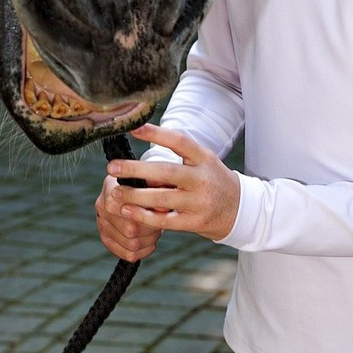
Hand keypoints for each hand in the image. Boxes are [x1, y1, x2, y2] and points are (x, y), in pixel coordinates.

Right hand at [95, 173, 163, 261]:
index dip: (150, 214)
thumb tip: (163, 208)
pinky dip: (143, 251)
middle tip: (160, 222)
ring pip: (131, 244)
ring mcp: (102, 224)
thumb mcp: (150, 179)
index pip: (130, 210)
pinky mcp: (106, 238)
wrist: (128, 186)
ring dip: (149, 240)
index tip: (162, 211)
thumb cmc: (142, 182)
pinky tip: (149, 242)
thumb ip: (156, 188)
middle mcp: (103, 208)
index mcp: (111, 190)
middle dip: (151, 229)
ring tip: (155, 231)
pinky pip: (128, 254)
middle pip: (131, 230)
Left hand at [105, 123, 240, 242]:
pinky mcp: (196, 222)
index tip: (134, 129)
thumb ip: (176, 162)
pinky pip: (165, 221)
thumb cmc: (211, 181)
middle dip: (136, 169)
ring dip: (135, 196)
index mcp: (204, 158)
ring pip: (161, 198)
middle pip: (165, 171)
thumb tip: (139, 166)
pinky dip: (143, 217)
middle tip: (113, 167)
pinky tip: (127, 212)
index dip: (156, 134)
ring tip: (116, 193)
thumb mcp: (202, 163)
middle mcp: (202, 178)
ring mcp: (200, 202)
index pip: (179, 141)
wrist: (240, 209)